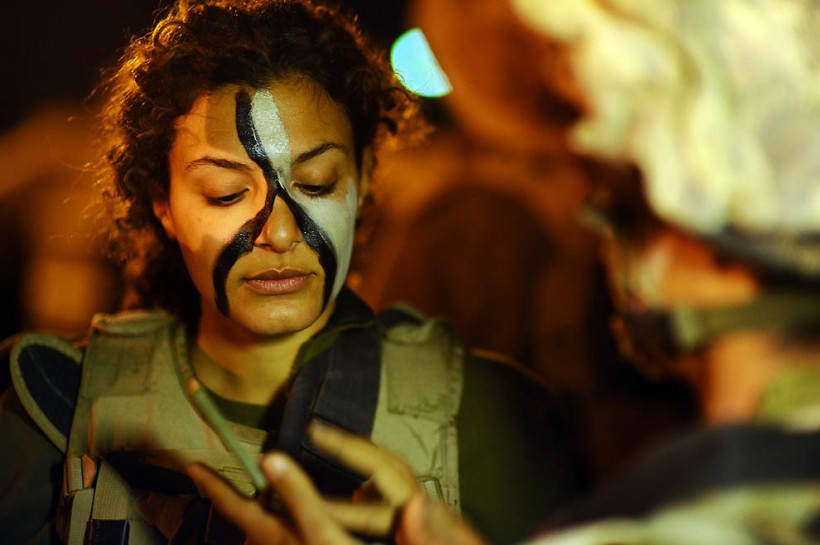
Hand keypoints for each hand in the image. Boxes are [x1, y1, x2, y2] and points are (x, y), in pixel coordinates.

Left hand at [187, 420, 418, 542]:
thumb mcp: (319, 526)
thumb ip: (296, 492)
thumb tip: (269, 458)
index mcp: (270, 532)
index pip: (232, 504)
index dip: (212, 484)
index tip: (192, 467)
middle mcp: (268, 542)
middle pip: (246, 513)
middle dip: (236, 493)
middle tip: (223, 474)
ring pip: (263, 522)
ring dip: (261, 505)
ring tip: (266, 489)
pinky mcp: (292, 544)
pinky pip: (278, 529)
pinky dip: (279, 515)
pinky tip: (294, 514)